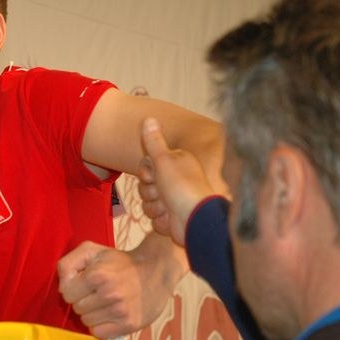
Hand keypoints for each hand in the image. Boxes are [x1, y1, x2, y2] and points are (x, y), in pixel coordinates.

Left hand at [58, 241, 158, 338]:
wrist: (156, 270)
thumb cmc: (121, 262)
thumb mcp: (92, 251)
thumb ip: (68, 263)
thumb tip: (62, 287)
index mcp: (98, 275)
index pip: (66, 293)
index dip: (72, 288)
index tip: (83, 283)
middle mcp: (109, 294)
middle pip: (77, 308)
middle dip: (83, 300)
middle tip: (97, 292)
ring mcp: (120, 311)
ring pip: (87, 322)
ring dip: (92, 313)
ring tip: (105, 302)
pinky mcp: (129, 324)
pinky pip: (99, 333)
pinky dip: (101, 326)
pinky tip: (109, 314)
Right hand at [137, 117, 216, 245]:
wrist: (194, 220)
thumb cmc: (182, 187)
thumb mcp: (164, 160)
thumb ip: (153, 141)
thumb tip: (148, 118)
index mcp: (176, 163)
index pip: (146, 166)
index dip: (145, 173)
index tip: (154, 176)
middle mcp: (175, 181)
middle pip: (144, 185)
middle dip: (149, 192)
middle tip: (162, 193)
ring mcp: (173, 201)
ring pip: (147, 203)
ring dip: (154, 207)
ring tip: (168, 208)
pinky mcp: (171, 218)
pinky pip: (154, 218)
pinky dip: (160, 220)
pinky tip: (170, 219)